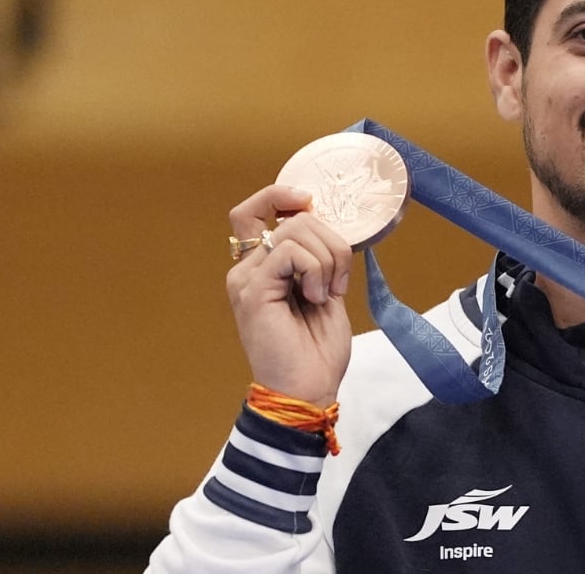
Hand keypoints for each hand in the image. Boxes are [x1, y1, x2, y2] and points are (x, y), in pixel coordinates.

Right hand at [226, 185, 352, 407]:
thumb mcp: (326, 290)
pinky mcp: (252, 289)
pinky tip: (317, 297)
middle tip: (338, 280)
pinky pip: (289, 250)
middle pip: (290, 217)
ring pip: (294, 229)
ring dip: (329, 258)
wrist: (308, 389)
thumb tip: (326, 222)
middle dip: (331, 241)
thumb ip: (320, 258)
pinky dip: (316, 268)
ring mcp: (246, 279)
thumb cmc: (317, 349)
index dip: (282, 195)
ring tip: (327, 294)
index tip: (311, 202)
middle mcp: (246, 269)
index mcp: (261, 268)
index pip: (255, 209)